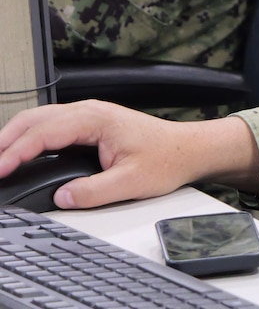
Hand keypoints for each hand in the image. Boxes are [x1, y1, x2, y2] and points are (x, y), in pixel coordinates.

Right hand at [0, 101, 258, 207]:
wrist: (190, 149)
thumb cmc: (168, 158)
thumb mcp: (132, 182)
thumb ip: (94, 192)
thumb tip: (62, 198)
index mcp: (96, 119)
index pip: (43, 132)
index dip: (15, 152)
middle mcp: (88, 111)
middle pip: (32, 119)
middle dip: (4, 141)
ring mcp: (88, 114)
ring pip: (38, 119)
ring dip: (12, 137)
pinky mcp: (88, 123)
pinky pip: (49, 124)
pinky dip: (28, 137)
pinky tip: (18, 152)